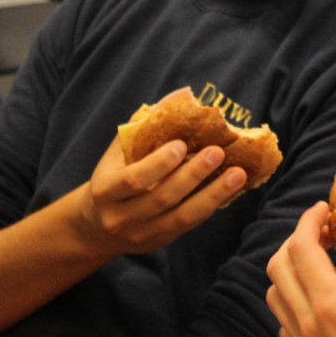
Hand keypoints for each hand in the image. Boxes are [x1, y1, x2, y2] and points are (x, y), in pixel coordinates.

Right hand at [75, 135, 246, 255]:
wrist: (97, 227)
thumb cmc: (114, 174)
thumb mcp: (119, 151)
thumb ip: (148, 124)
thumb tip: (185, 94)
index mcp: (106, 192)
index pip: (133, 180)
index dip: (158, 164)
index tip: (181, 144)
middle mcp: (122, 218)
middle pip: (162, 198)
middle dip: (192, 175)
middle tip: (217, 152)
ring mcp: (143, 234)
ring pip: (182, 217)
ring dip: (214, 194)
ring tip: (238, 174)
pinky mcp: (162, 242)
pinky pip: (191, 224)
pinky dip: (213, 205)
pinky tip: (233, 188)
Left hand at [266, 196, 335, 336]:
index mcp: (329, 303)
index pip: (300, 246)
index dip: (311, 220)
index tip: (327, 208)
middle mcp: (307, 325)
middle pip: (279, 267)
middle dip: (298, 240)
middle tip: (326, 230)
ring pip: (277, 296)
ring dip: (294, 269)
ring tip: (328, 261)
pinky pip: (287, 322)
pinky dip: (298, 299)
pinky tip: (329, 300)